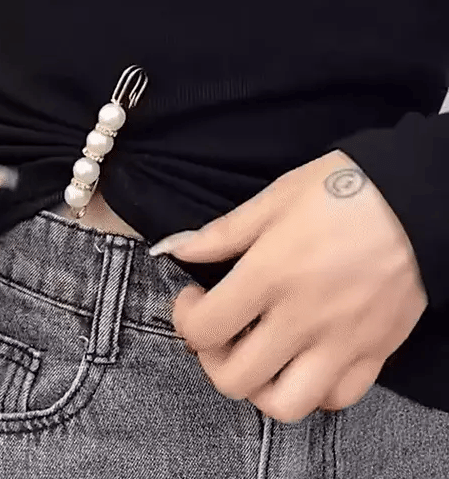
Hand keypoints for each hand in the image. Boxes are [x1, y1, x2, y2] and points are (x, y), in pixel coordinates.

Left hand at [151, 149, 427, 422]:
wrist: (419, 199)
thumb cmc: (342, 191)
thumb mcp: (274, 199)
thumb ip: (221, 233)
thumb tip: (176, 249)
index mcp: (270, 275)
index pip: (205, 328)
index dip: (185, 317)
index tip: (195, 297)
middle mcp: (303, 318)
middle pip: (235, 378)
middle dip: (211, 358)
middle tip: (218, 329)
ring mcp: (343, 342)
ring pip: (286, 404)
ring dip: (258, 385)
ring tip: (257, 353)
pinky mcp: (377, 350)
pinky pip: (338, 397)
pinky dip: (312, 388)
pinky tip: (304, 357)